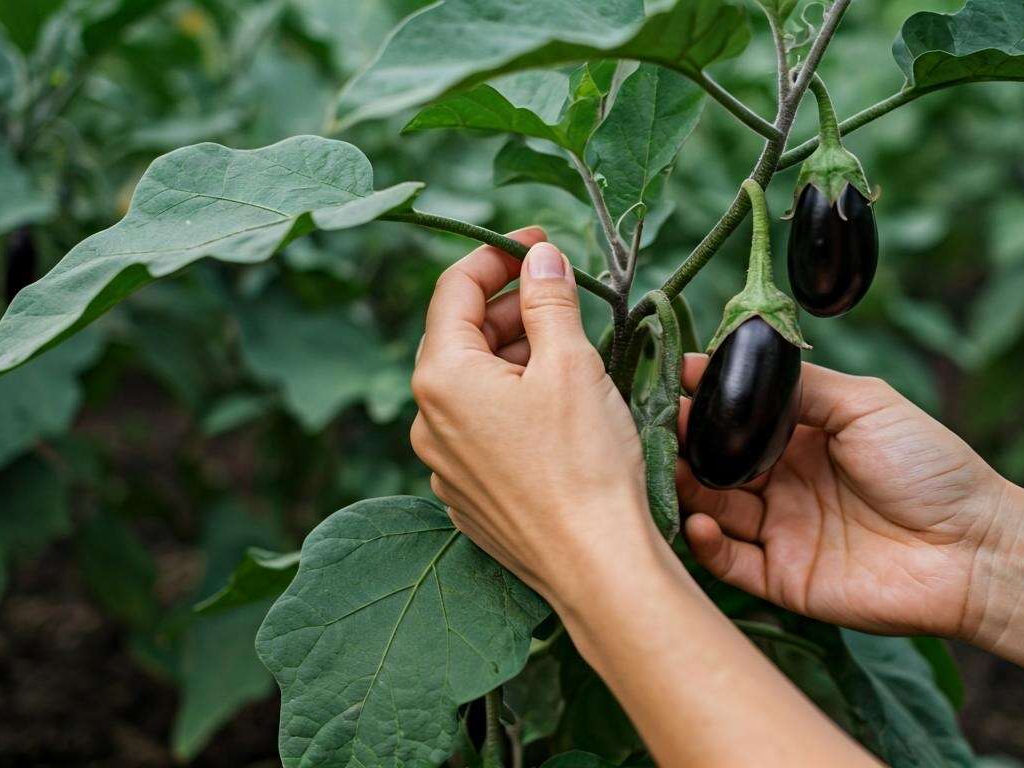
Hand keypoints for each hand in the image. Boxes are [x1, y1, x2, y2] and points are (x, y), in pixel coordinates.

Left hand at [409, 228, 659, 604]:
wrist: (596, 567)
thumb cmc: (584, 465)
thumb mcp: (571, 364)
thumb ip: (548, 301)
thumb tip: (540, 259)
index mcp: (442, 378)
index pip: (455, 290)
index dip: (498, 256)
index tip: (539, 243)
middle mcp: (427, 421)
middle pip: (462, 338)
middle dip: (511, 308)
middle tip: (564, 294)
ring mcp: (444, 465)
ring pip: (474, 388)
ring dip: (515, 358)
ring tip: (570, 353)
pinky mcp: (468, 498)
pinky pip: (483, 432)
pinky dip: (514, 405)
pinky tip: (558, 411)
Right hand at [677, 357, 1010, 638]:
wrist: (974, 549)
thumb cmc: (931, 467)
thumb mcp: (865, 404)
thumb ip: (802, 386)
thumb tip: (740, 360)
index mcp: (805, 437)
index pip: (740, 416)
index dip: (706, 399)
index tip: (672, 379)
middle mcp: (786, 482)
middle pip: (717, 462)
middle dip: (684, 443)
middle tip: (658, 426)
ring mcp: (783, 530)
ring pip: (715, 508)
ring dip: (688, 488)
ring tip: (669, 469)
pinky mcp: (784, 578)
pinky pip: (730, 562)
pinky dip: (706, 543)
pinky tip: (699, 520)